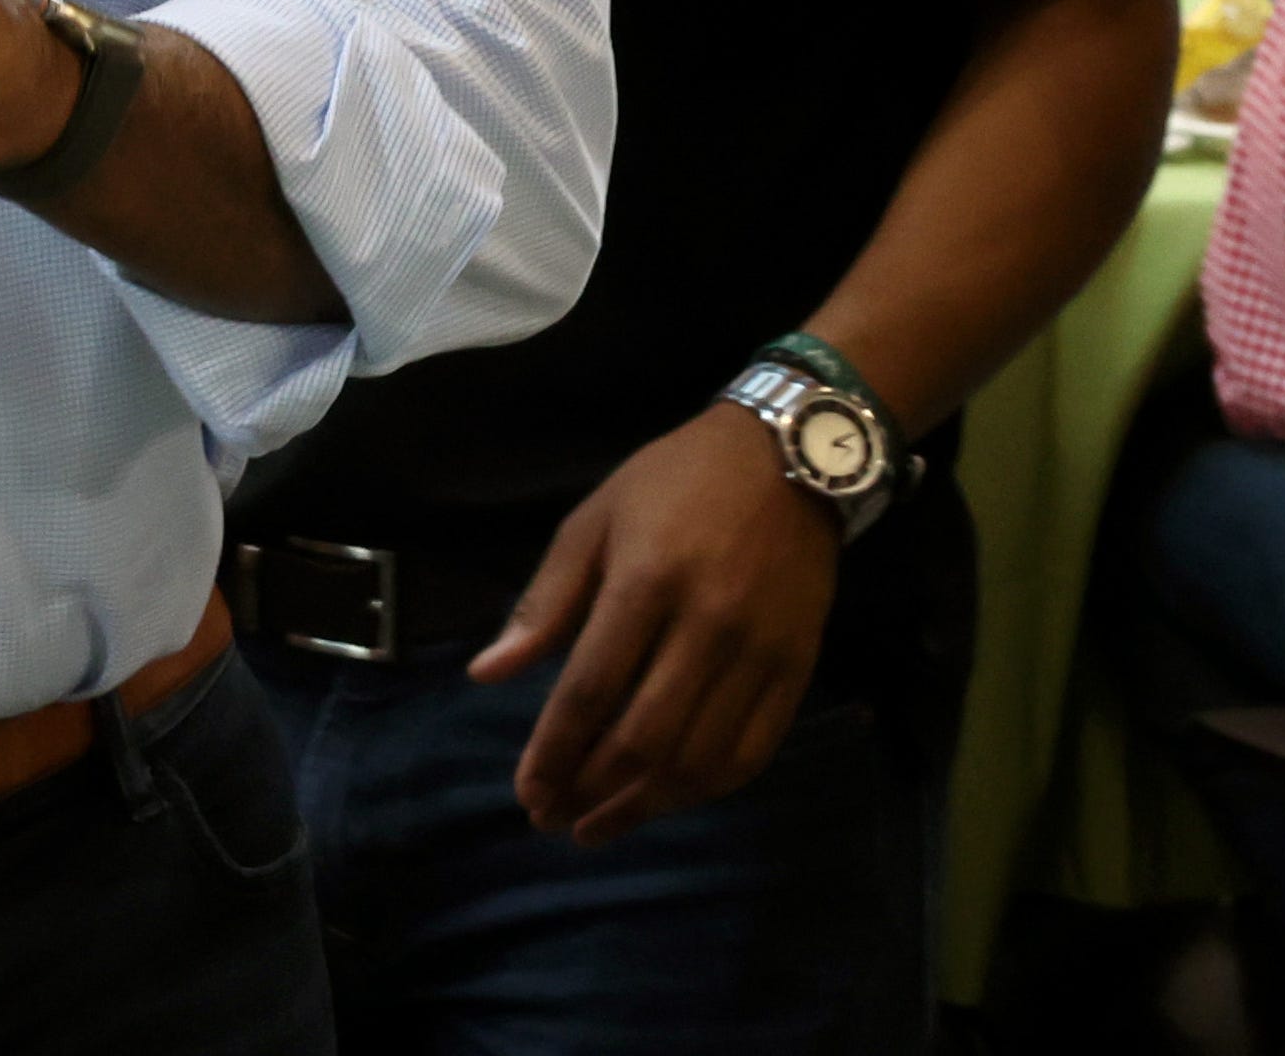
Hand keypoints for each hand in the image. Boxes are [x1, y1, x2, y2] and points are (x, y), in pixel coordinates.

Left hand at [464, 402, 839, 846]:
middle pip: (644, 738)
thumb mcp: (592, 521)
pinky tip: (667, 801)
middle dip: (591, 789)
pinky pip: (752, 753)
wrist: (785, 458)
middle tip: (552, 818)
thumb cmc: (671, 483)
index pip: (591, 690)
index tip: (527, 791)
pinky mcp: (797, 669)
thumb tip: (487, 674)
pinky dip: (706, 790)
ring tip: (597, 826)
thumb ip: (544, 602)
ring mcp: (759, 654)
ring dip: (644, 806)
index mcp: (646, 582)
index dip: (555, 751)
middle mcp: (707, 626)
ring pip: (699, 760)